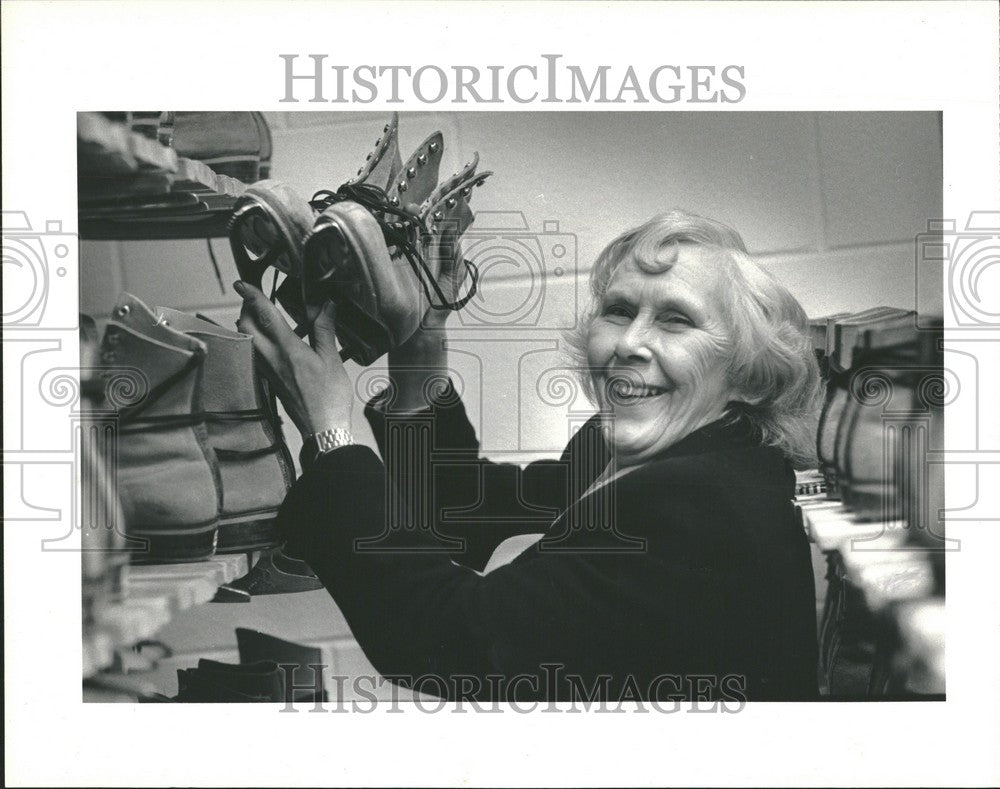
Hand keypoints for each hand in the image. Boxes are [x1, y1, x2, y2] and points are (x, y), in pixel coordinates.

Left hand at [234, 280, 352, 437]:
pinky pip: (255, 356)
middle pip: (246, 326)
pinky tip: (266, 342)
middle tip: (254, 299)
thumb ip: (324, 329)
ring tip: (259, 317)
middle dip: (246, 308)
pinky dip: (255, 342)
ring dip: (248, 325)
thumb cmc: (330, 398)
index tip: (242, 283)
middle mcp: (272, 359)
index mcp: (288, 350)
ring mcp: (268, 372)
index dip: (252, 296)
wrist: (322, 429)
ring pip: (248, 341)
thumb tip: (325, 305)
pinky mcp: (270, 382)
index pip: (264, 315)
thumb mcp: (332, 359)